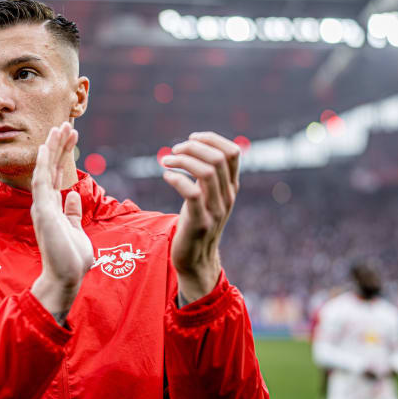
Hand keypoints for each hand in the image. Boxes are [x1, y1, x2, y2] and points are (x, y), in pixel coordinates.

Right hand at [30, 122, 93, 322]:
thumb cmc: (71, 259)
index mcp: (53, 207)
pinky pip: (40, 184)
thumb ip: (73, 213)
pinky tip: (44, 148)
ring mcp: (42, 207)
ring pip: (44, 170)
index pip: (57, 174)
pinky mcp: (43, 212)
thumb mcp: (77, 230)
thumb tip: (74, 197)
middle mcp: (45, 204)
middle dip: (58, 145)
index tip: (72, 135)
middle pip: (50, 168)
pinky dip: (41, 165)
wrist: (66, 278)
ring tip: (60, 128)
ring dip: (51, 149)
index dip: (63, 154)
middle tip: (67, 124)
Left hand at [161, 132, 240, 302]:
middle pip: (217, 159)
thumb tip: (195, 148)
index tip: (191, 138)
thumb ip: (208, 176)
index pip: (232, 153)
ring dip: (183, 160)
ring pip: (206, 172)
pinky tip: (166, 176)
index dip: (212, 139)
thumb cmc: (197, 223)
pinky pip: (192, 194)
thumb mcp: (208, 197)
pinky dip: (177, 179)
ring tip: (165, 160)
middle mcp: (227, 197)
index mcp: (231, 188)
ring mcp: (215, 210)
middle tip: (173, 150)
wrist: (196, 260)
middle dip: (193, 147)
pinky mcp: (200, 223)